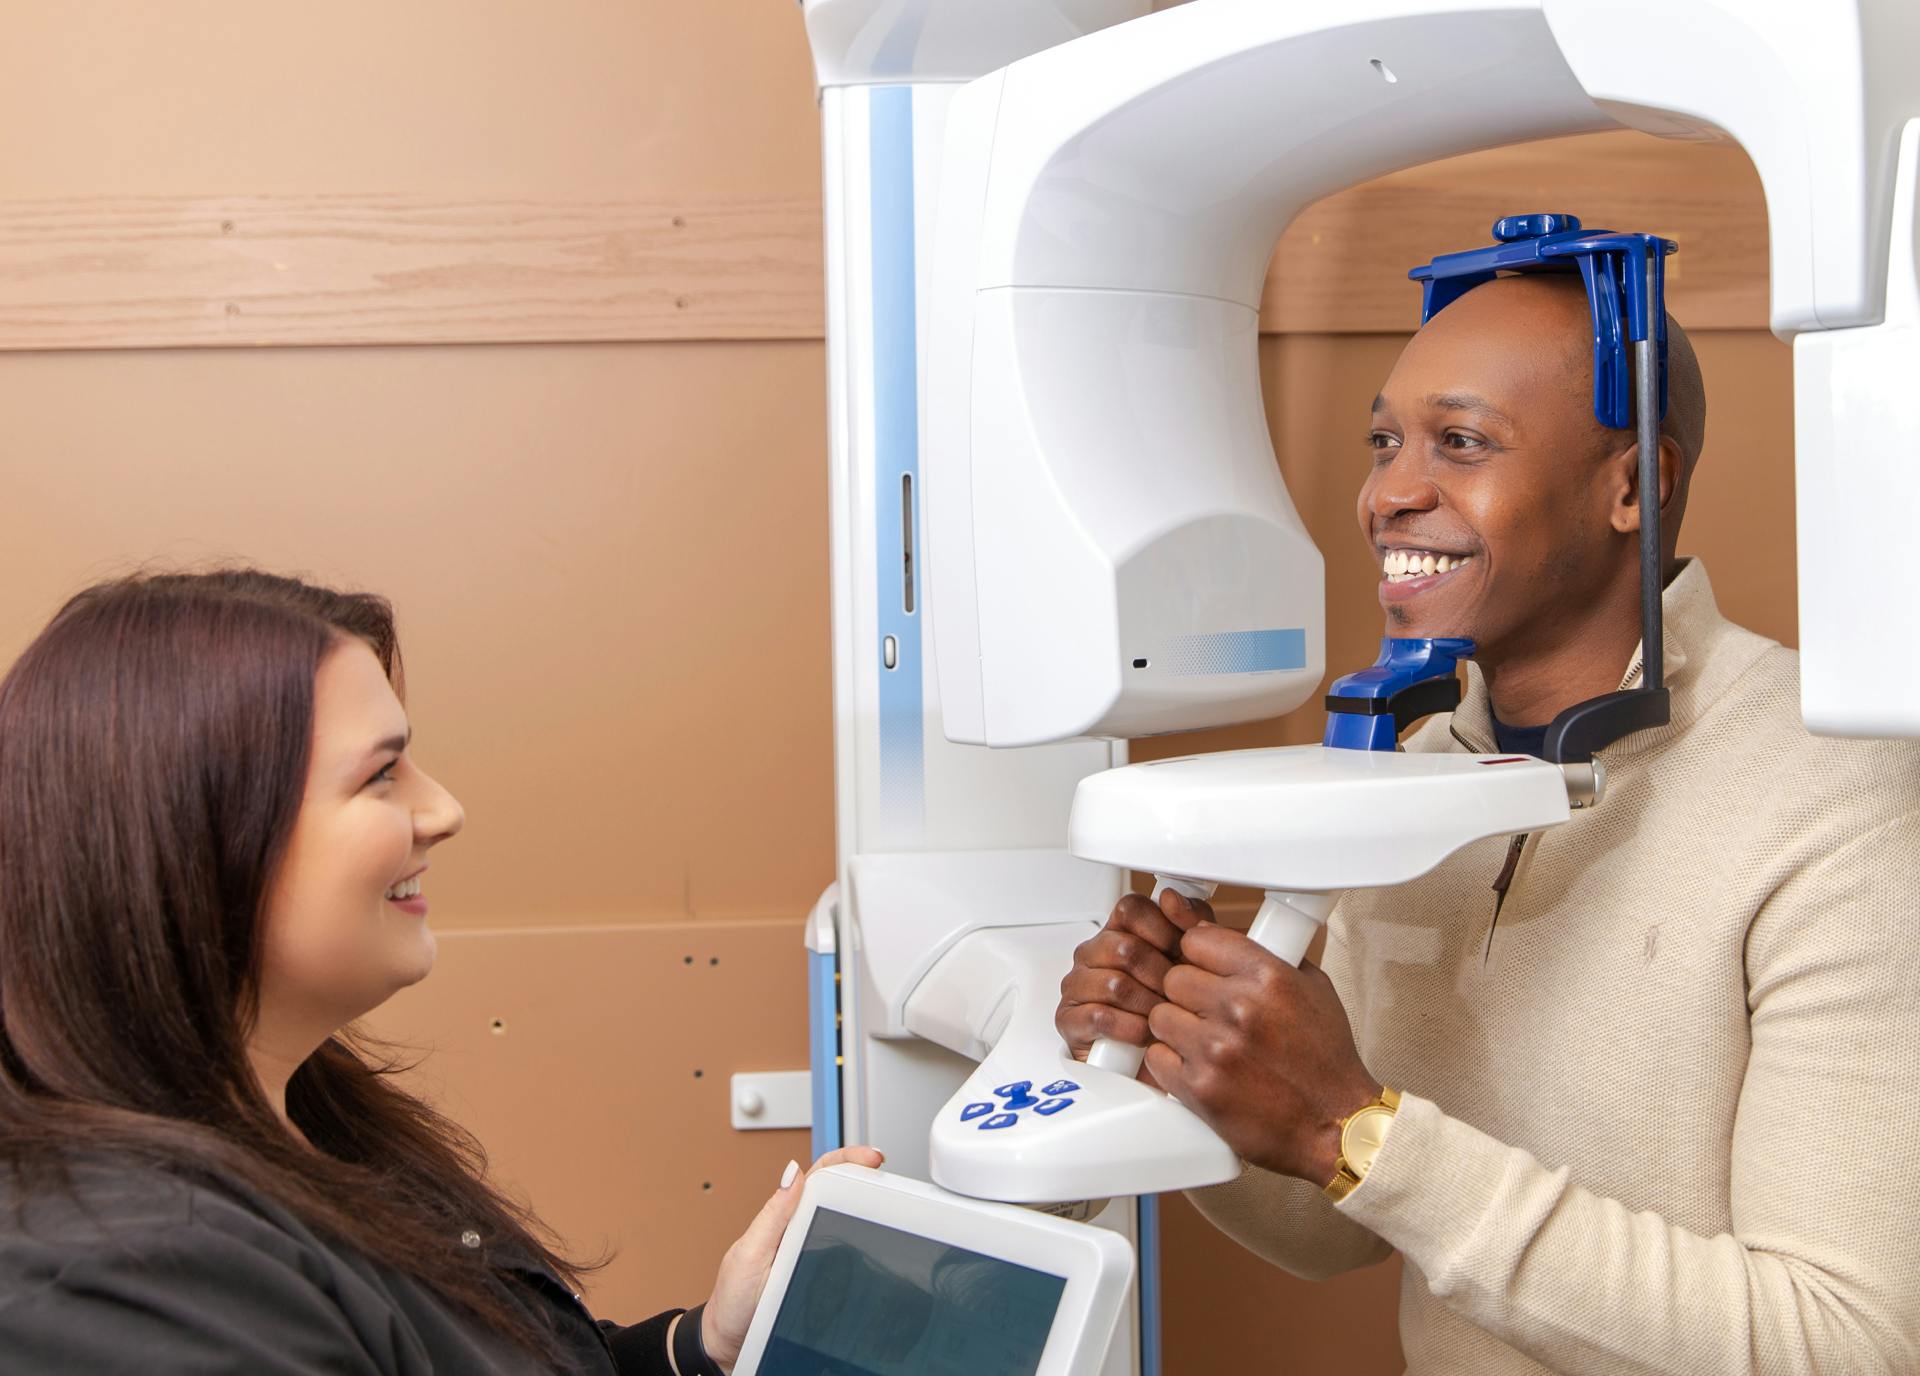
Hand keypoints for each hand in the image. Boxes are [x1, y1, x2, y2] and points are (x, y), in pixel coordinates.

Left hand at [701, 1145, 883, 1369]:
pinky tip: (877, 1237)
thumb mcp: (749, 1255)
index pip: (816, 1176)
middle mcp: (798, 1230)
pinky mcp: (818, 1275)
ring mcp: (810, 1252)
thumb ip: (771, 1216)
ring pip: (844, 1220)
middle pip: (836, 1192)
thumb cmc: (732, 1302)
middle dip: (862, 1174)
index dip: (843, 1160)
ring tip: (887, 1196)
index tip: (869, 1157)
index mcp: (782, 1218)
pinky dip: (864, 1241)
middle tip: (885, 1171)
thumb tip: (792, 1173)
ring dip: (866, 1205)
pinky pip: (846, 1254)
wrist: (729, 1344)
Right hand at [1055, 888, 1212, 1083]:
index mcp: (1119, 931)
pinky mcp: (1069, 1019)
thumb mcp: (1192, 960)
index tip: (1182, 950)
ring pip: (1114, 984)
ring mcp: (1078, 985)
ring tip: (1165, 1020)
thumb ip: (1191, 924)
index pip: (1130, 908)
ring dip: (1149, 1006)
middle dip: (1161, 976)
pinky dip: (1130, 1028)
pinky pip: (1099, 1017)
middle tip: (1179, 995)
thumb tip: (1173, 898)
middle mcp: (1094, 954)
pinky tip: (1145, 1035)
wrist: (1161, 1060)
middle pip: (1124, 947)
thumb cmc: (1173, 1007)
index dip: (1161, 927)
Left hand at [1147, 924, 1379, 1183]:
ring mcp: (1216, 1049)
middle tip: (1203, 1012)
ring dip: (1176, 1028)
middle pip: (1173, 978)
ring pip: (1160, 1017)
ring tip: (1202, 1042)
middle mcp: (1239, 1008)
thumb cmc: (1326, 1061)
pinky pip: (1156, 1059)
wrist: (1336, 1125)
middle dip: (1186, 994)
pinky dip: (1171, 1064)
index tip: (1203, 969)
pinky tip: (1198, 1068)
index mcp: (1267, 976)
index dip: (1197, 956)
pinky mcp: (1200, 1088)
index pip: (1196, 940)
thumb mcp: (1313, 989)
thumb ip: (1268, 957)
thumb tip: (1219, 935)